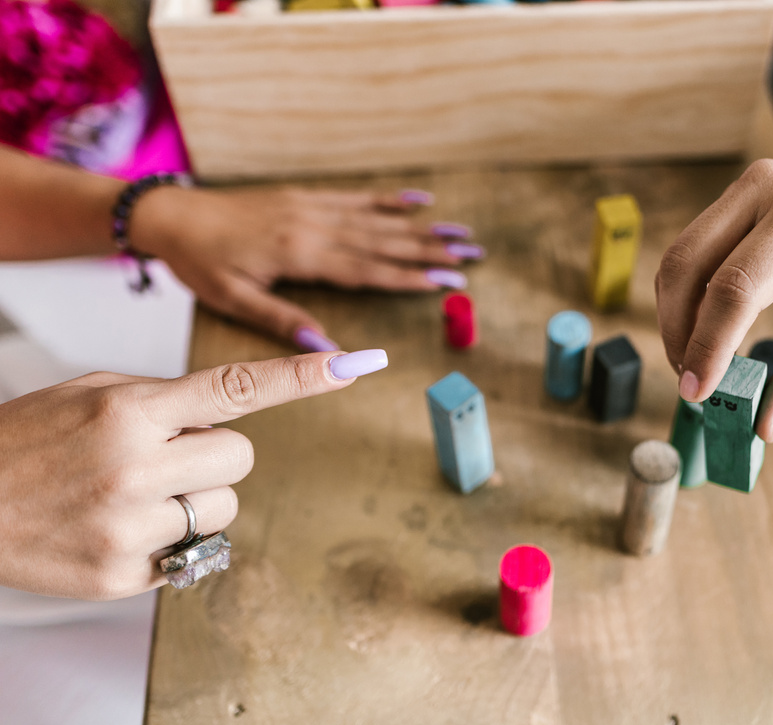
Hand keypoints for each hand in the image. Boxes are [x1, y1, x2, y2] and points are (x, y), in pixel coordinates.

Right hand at [0, 349, 385, 599]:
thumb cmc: (25, 443)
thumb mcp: (90, 395)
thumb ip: (164, 399)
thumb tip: (237, 408)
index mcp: (128, 412)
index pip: (233, 389)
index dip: (299, 378)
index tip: (353, 366)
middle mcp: (134, 468)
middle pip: (242, 455)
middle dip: (213, 452)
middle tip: (160, 455)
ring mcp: (130, 527)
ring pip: (226, 507)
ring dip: (197, 497)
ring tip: (134, 493)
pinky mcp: (125, 575)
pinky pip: (194, 551)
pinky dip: (170, 538)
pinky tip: (119, 527)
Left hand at [130, 185, 480, 348]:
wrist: (171, 214)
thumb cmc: (199, 263)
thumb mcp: (234, 300)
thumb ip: (284, 321)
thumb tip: (328, 350)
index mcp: (299, 254)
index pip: (366, 269)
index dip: (409, 277)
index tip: (447, 283)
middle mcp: (313, 226)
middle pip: (383, 241)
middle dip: (431, 251)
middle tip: (472, 257)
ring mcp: (312, 206)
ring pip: (377, 219)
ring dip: (421, 226)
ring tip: (460, 232)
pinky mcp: (305, 196)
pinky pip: (355, 196)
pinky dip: (389, 199)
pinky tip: (417, 200)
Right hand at [656, 151, 772, 441]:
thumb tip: (766, 423)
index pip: (737, 286)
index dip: (710, 344)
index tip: (698, 392)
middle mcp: (765, 190)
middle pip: (690, 267)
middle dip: (680, 334)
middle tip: (692, 385)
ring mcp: (742, 187)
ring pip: (678, 258)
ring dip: (674, 318)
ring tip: (693, 363)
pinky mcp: (729, 197)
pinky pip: (689, 251)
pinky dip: (685, 298)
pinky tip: (701, 332)